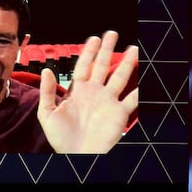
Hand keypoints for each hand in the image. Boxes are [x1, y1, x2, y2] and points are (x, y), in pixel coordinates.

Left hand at [37, 30, 137, 153]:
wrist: (76, 157)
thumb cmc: (61, 140)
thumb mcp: (46, 114)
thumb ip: (47, 92)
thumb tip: (46, 70)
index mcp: (78, 92)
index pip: (83, 66)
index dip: (89, 52)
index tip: (94, 38)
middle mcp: (95, 94)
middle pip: (103, 66)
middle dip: (108, 50)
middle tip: (112, 34)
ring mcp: (108, 102)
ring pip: (120, 78)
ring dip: (127, 63)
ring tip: (134, 49)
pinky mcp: (119, 114)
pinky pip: (132, 99)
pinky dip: (140, 90)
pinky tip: (145, 78)